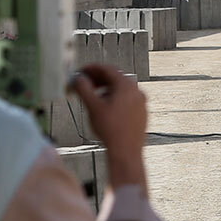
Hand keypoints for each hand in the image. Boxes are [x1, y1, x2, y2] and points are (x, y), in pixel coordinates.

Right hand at [73, 65, 147, 189]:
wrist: (126, 152)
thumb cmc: (112, 131)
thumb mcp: (92, 107)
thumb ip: (83, 89)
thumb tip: (78, 79)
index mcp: (126, 86)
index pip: (107, 69)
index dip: (91, 69)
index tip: (82, 72)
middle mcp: (137, 92)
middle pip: (115, 78)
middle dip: (98, 80)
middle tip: (85, 83)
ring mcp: (141, 103)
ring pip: (121, 90)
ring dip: (105, 89)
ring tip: (93, 97)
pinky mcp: (141, 113)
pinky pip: (127, 100)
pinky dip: (115, 99)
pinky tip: (105, 109)